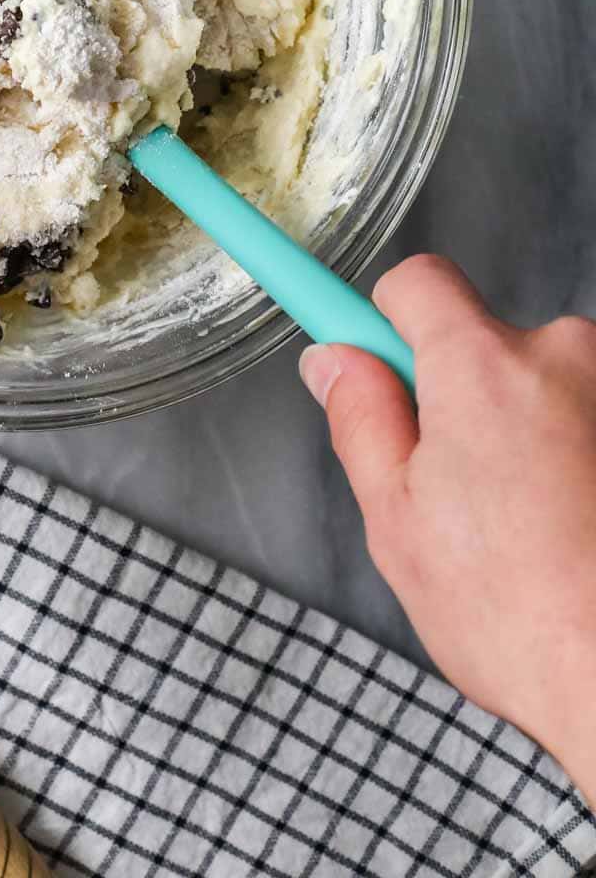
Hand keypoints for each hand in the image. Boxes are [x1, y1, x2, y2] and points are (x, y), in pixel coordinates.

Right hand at [301, 257, 595, 796]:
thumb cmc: (523, 621)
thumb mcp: (398, 522)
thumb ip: (361, 420)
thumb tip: (335, 362)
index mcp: (482, 367)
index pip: (417, 282)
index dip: (382, 320)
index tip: (360, 348)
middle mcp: (564, 356)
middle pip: (484, 344)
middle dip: (461, 399)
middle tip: (455, 491)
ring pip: (543, 389)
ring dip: (527, 433)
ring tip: (528, 531)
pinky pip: (587, 421)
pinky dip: (575, 459)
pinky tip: (572, 532)